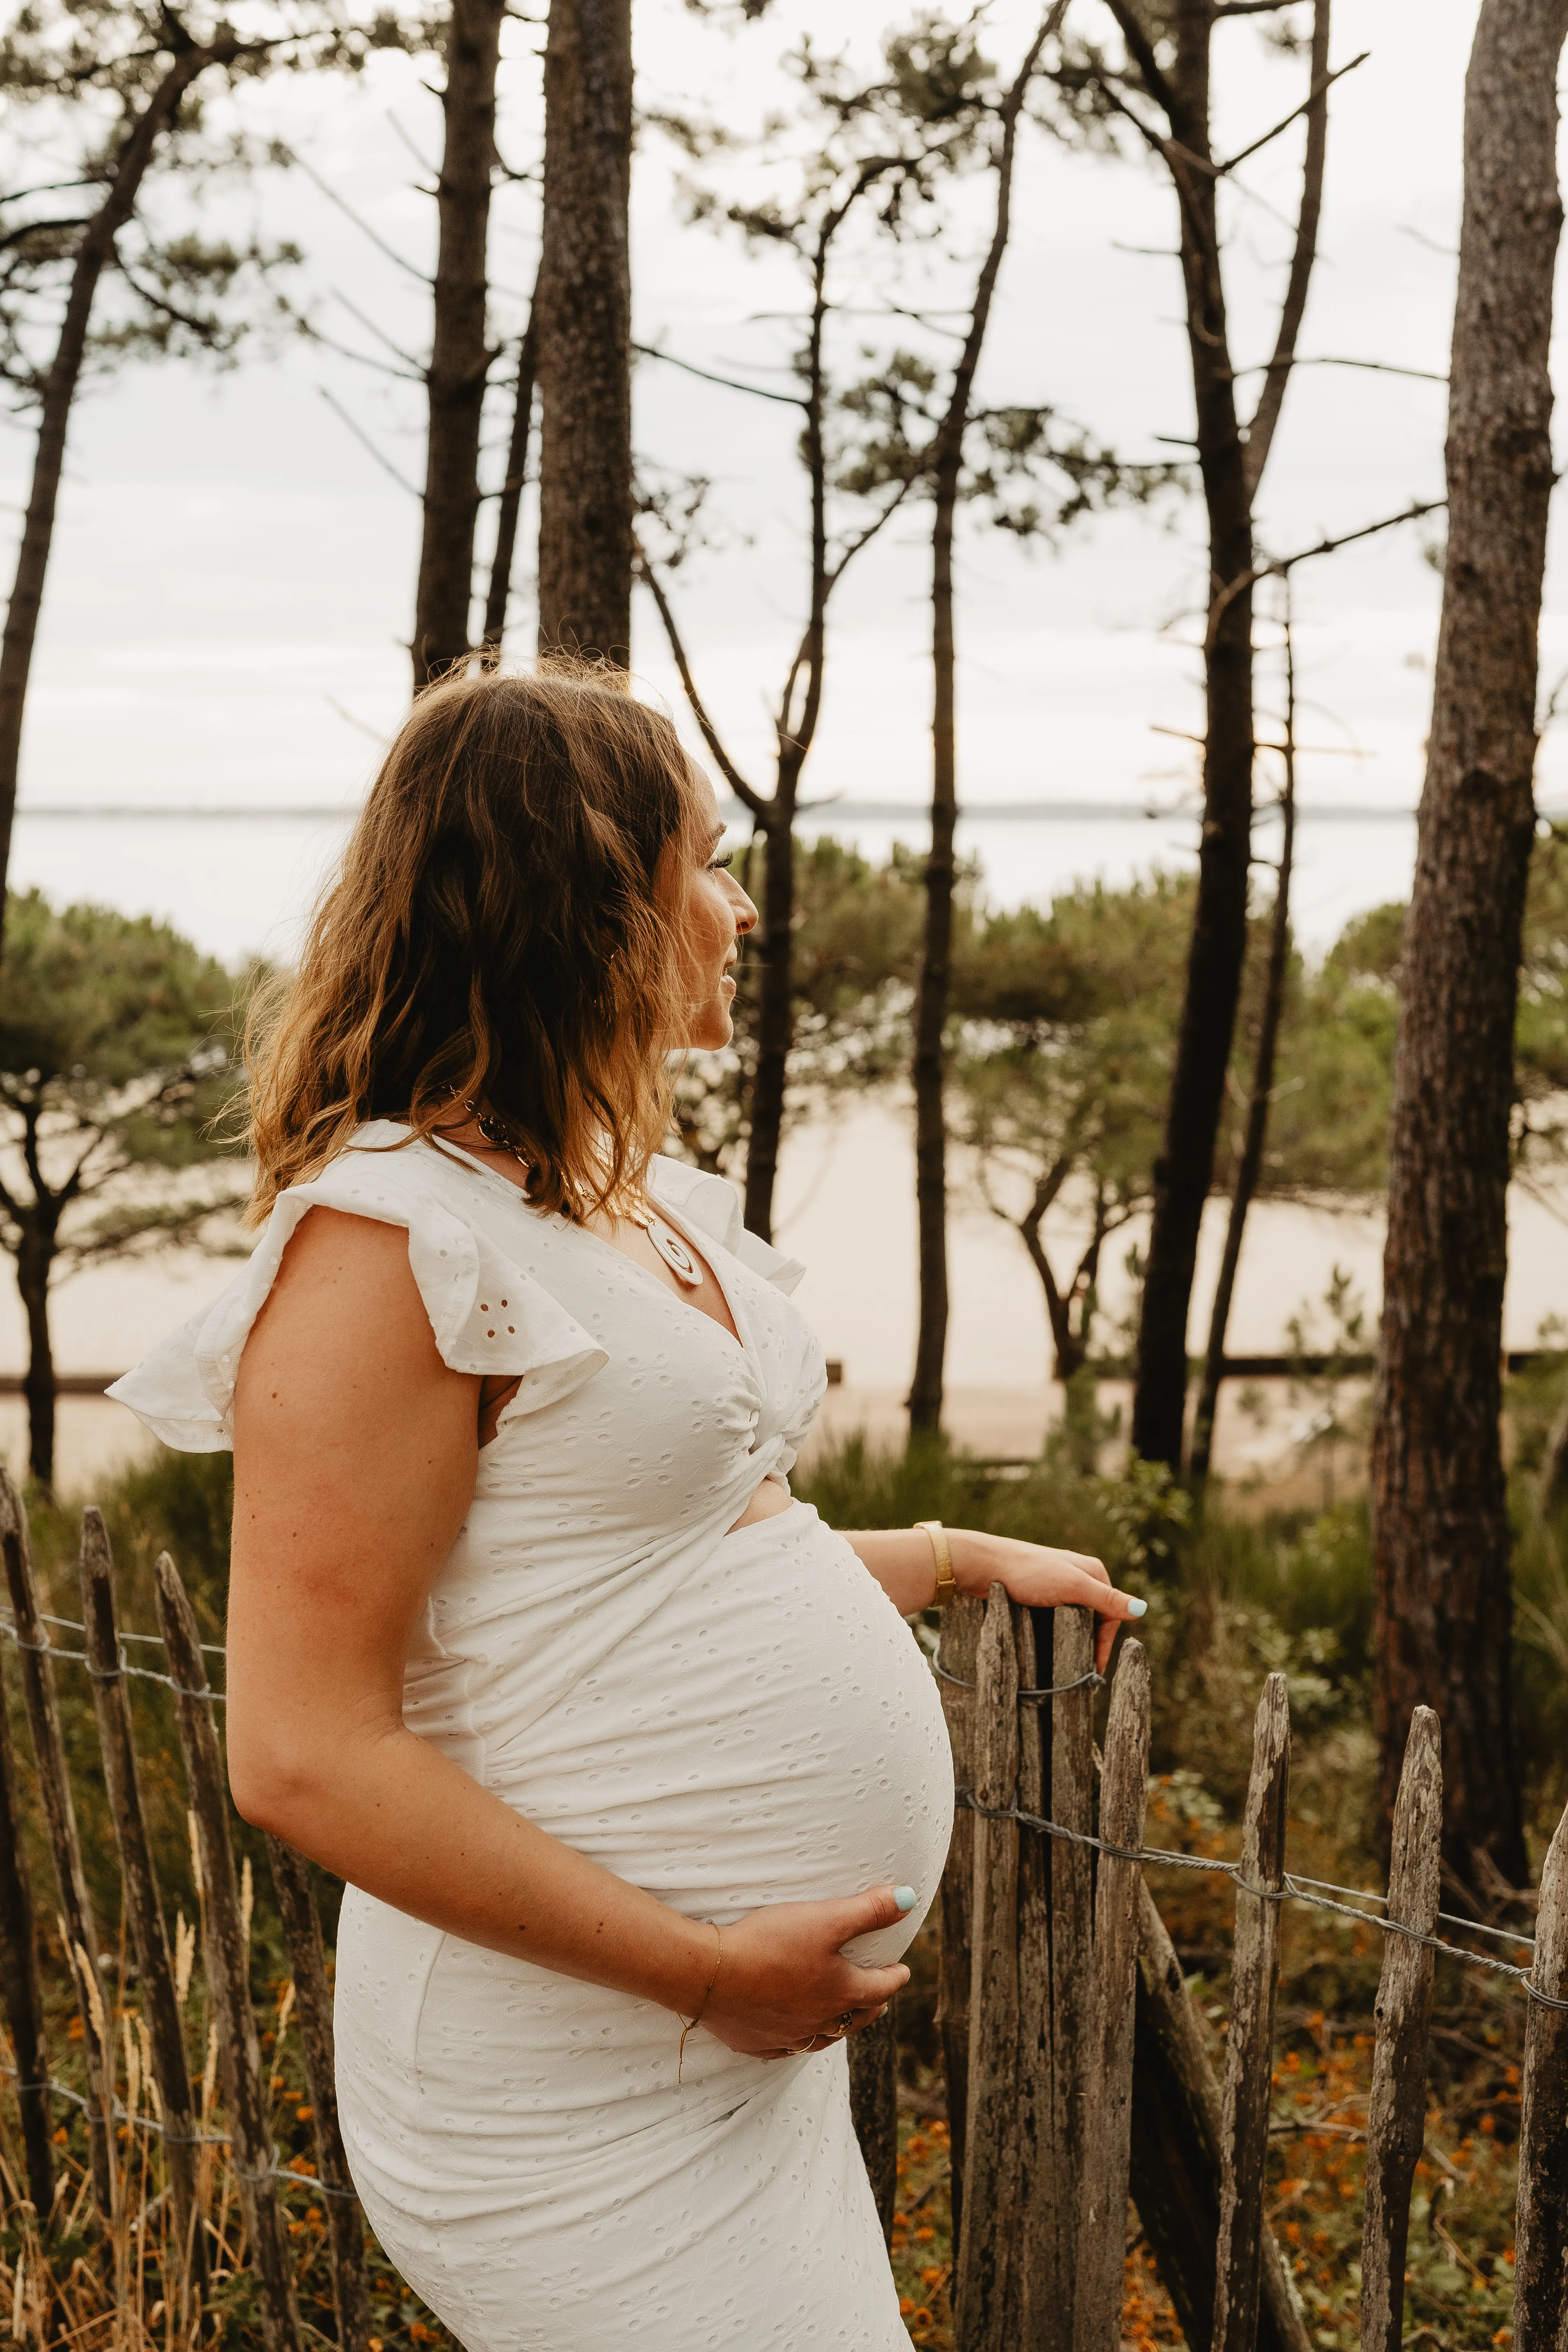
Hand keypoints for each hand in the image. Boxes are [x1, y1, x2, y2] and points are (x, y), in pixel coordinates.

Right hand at [702, 1885, 913, 2059]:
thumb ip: (868, 1910)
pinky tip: (791, 2038)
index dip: (894, 1978)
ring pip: (821, 2037)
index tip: (903, 1971)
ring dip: (838, 2028)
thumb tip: (908, 1899)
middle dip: (872, 2007)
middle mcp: (817, 2022)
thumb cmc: (770, 1944)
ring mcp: (785, 2037)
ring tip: (842, 2020)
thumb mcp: (825, 1918)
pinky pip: (783, 2049)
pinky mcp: (755, 2042)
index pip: (880, 1988)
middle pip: (855, 2018)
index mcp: (839, 1993)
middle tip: (880, 1999)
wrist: (710, 1975)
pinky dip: (794, 2042)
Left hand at [957, 1533, 1145, 1673]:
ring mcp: (1057, 1587)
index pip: (1111, 1615)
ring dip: (1071, 1643)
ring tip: (1064, 1665)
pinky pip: (1054, 1622)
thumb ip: (1106, 1599)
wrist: (983, 1566)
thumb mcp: (1071, 1586)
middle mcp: (1078, 1577)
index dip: (1104, 1643)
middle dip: (1089, 1644)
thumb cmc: (1028, 1573)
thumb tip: (1143, 1609)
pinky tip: (1048, 1648)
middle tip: (1080, 1672)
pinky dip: (1054, 1637)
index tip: (1094, 1670)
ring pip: (1073, 1623)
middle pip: (1094, 1620)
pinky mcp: (1038, 1596)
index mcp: (1093, 1572)